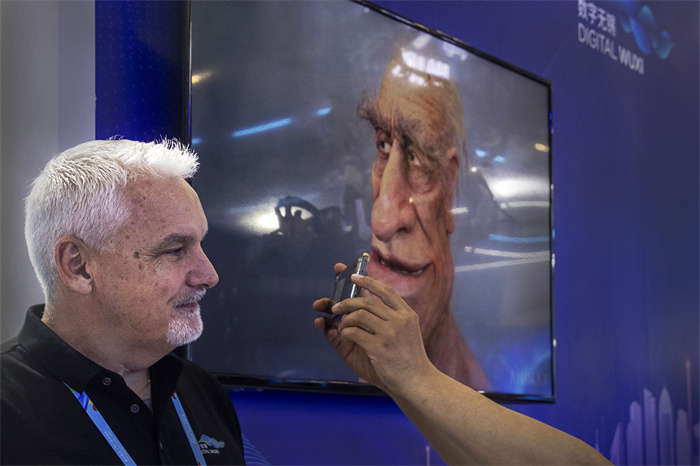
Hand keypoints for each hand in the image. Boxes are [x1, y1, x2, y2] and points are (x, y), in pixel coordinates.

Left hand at [313, 263, 432, 392]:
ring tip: (342, 326)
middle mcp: (400, 320)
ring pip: (359, 315)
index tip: (353, 276)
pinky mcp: (379, 347)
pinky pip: (354, 332)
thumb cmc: (408, 358)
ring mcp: (390, 333)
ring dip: (345, 319)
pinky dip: (345, 332)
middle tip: (336, 307)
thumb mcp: (406, 332)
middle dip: (348, 301)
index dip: (368, 281)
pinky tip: (345, 336)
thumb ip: (390, 317)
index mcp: (407, 314)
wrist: (418, 381)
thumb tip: (367, 304)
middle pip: (368, 301)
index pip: (386, 290)